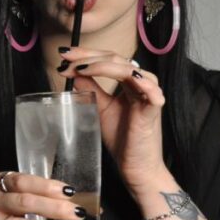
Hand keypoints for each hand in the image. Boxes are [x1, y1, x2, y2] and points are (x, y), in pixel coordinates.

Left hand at [58, 47, 169, 195]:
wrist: (135, 166)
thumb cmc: (122, 138)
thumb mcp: (100, 108)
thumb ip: (90, 88)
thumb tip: (73, 72)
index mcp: (129, 81)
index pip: (108, 58)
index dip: (86, 54)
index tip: (64, 55)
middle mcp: (142, 82)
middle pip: (116, 58)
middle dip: (88, 57)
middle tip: (67, 59)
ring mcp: (150, 94)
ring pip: (127, 69)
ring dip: (102, 66)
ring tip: (80, 69)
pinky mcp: (154, 109)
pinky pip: (151, 90)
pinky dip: (140, 82)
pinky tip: (125, 77)